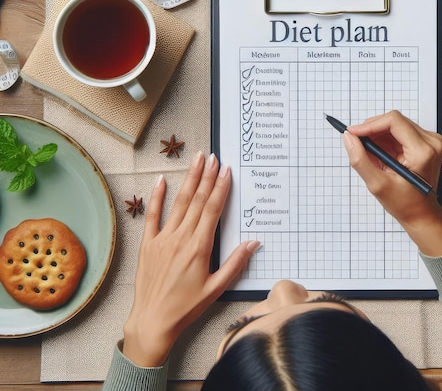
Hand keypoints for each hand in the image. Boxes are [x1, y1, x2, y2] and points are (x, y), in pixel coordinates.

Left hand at [122, 152, 259, 366]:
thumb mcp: (216, 289)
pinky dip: (157, 196)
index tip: (227, 170)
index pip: (212, 209)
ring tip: (197, 160)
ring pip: (178, 202)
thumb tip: (254, 242)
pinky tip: (162, 180)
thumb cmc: (186, 307)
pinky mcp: (148, 244)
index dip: (221, 188)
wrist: (152, 322)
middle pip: (197, 200)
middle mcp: (181, 238)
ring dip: (189, 179)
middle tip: (214, 157)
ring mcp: (162, 239)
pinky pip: (152, 215)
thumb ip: (235, 263)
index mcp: (199, 248)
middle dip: (207, 176)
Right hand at [344, 111, 441, 255]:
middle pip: (394, 121)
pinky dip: (385, 139)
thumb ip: (360, 159)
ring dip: (378, 135)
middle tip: (357, 142)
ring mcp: (430, 140)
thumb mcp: (378, 185)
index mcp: (423, 151)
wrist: (422, 213)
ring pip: (395, 124)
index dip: (370, 124)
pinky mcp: (425, 141)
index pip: (393, 121)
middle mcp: (430, 142)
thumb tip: (349, 138)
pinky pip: (399, 131)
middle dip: (372, 130)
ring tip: (369, 153)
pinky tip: (380, 154)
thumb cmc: (406, 203)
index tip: (353, 132)